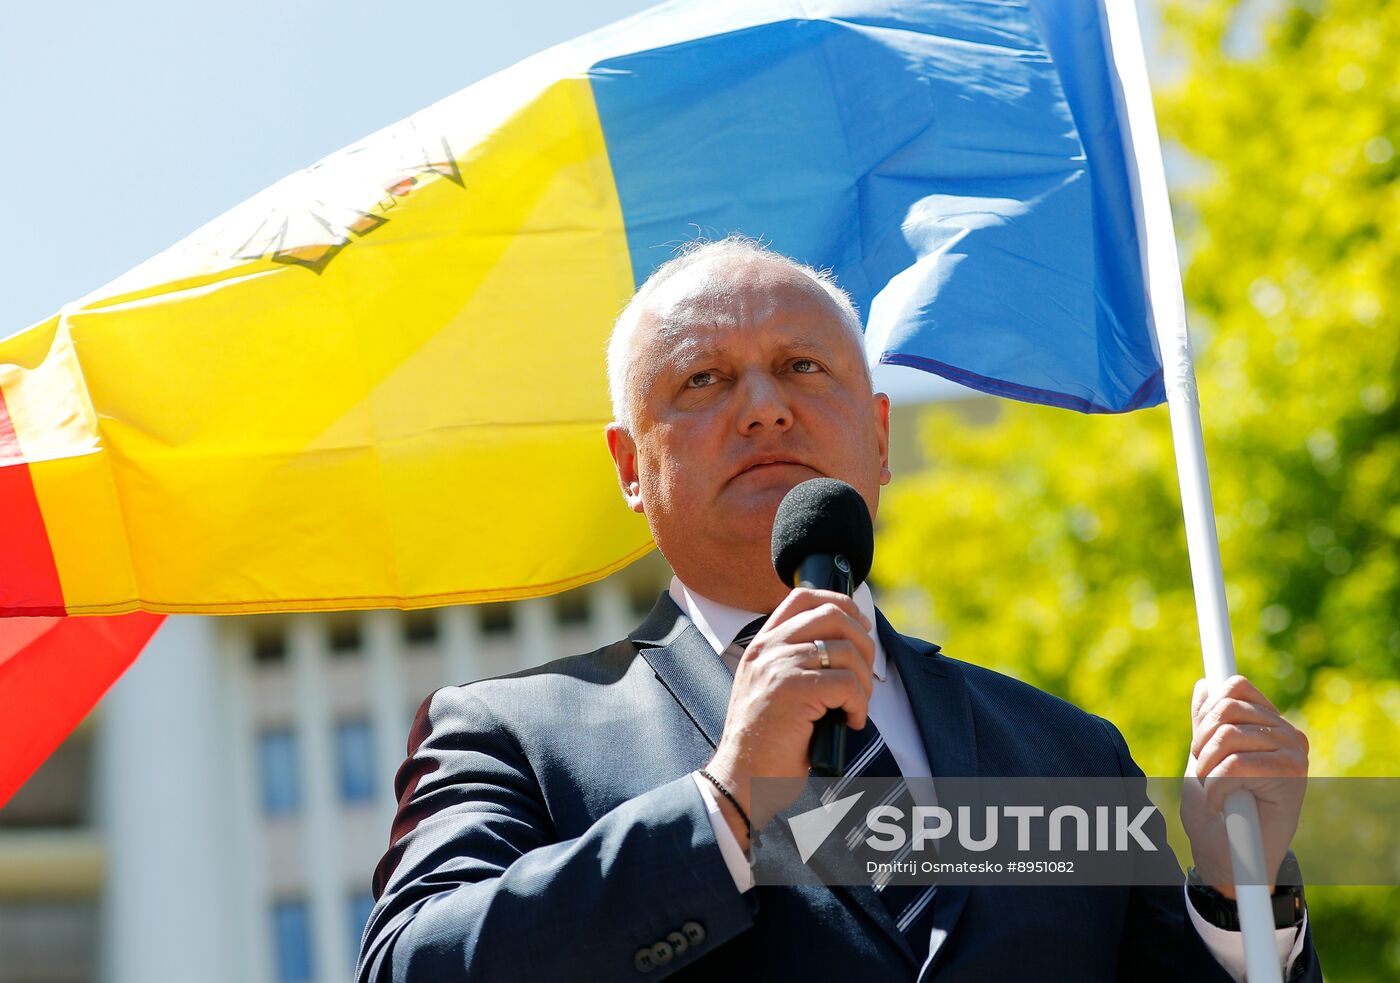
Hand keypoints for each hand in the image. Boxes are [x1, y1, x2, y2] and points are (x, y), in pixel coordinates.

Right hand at [704, 588, 874, 845]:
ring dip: (863, 682)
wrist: (741, 778)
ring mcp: (779, 666)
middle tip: (863, 677)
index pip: (803, 596)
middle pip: (833, 615)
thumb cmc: (765, 743)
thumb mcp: (773, 689)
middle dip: (863, 643)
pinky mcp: (793, 690)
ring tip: (854, 707)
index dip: (840, 603)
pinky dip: (859, 705)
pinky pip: (847, 684)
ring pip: (847, 652)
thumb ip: (797, 662)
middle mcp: (768, 648)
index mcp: (763, 645)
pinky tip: (849, 722)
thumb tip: (849, 645)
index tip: (859, 627)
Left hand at [1181, 674, 1309, 897]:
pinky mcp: (1292, 776)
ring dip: (1206, 768)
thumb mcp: (1201, 757)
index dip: (1206, 714)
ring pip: (1228, 736)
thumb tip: (1206, 685)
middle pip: (1227, 707)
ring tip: (1214, 791)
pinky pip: (1234, 765)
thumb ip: (1207, 723)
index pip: (1234, 688)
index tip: (1199, 746)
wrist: (1227, 858)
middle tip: (1204, 775)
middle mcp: (1288, 733)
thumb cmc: (1215, 810)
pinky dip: (1216, 787)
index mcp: (1269, 723)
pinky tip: (1224, 804)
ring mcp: (1294, 753)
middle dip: (1201, 742)